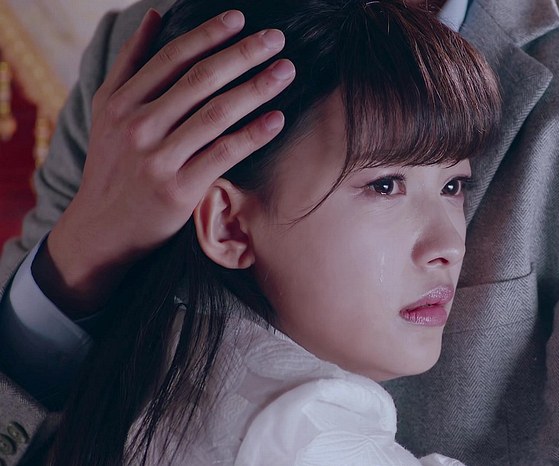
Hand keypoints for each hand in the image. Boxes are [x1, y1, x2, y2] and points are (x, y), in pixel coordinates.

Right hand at [34, 9, 295, 317]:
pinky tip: (278, 119)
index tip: (240, 18)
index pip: (172, 57)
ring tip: (287, 71)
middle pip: (200, 80)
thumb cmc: (112, 165)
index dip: (208, 35)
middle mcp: (138, 126)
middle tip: (277, 38)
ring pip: (217, 114)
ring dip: (257, 88)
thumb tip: (154, 15)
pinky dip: (253, 135)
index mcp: (122, 101)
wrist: (100, 230)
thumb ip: (130, 62)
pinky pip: (223, 154)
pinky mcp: (178, 189)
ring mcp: (158, 158)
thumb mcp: (107, 110)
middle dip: (243, 54)